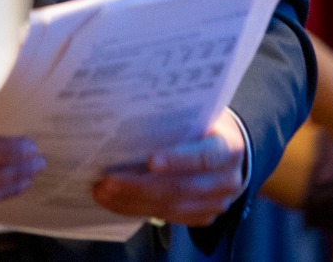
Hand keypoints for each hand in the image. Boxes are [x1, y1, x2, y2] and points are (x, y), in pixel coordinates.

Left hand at [91, 111, 246, 225]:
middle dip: (139, 187)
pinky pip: (167, 218)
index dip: (178, 160)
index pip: (204, 156)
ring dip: (132, 202)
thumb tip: (132, 116)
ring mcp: (216, 203)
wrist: (229, 149)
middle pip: (180, 189)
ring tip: (104, 192)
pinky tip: (118, 201)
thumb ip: (177, 120)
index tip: (150, 161)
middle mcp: (226, 180)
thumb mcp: (201, 115)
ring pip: (170, 208)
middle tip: (107, 181)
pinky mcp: (202, 216)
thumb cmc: (207, 126)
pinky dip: (139, 210)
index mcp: (229, 148)